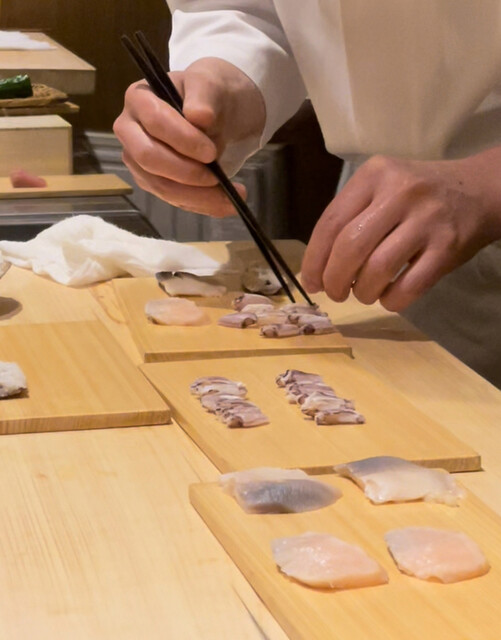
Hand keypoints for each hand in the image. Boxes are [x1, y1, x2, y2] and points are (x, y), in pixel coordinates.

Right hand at [113, 57, 264, 216]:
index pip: (154, 121)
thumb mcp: (211, 84)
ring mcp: (139, 160)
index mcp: (139, 98)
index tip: (211, 152)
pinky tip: (225, 204)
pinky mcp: (153, 182)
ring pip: (160, 185)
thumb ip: (204, 95)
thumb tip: (199, 116)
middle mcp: (130, 130)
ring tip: (231, 198)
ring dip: (197, 196)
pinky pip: (174, 199)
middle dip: (185, 172)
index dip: (182, 140)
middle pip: (148, 157)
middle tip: (216, 176)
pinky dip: (201, 204)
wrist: (217, 113)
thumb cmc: (208, 94)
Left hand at [301, 151, 500, 310]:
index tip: (310, 283)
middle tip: (335, 294)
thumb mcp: (381, 188)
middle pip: (350, 247)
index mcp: (374, 175)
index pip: (331, 222)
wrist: (477, 191)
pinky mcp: (447, 248)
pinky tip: (388, 298)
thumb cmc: (416, 195)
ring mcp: (427, 220)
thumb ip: (349, 219)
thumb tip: (317, 270)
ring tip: (363, 294)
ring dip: (362, 293)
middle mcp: (400, 193)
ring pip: (377, 269)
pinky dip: (391, 301)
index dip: (314, 260)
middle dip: (334, 280)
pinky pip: (409, 286)